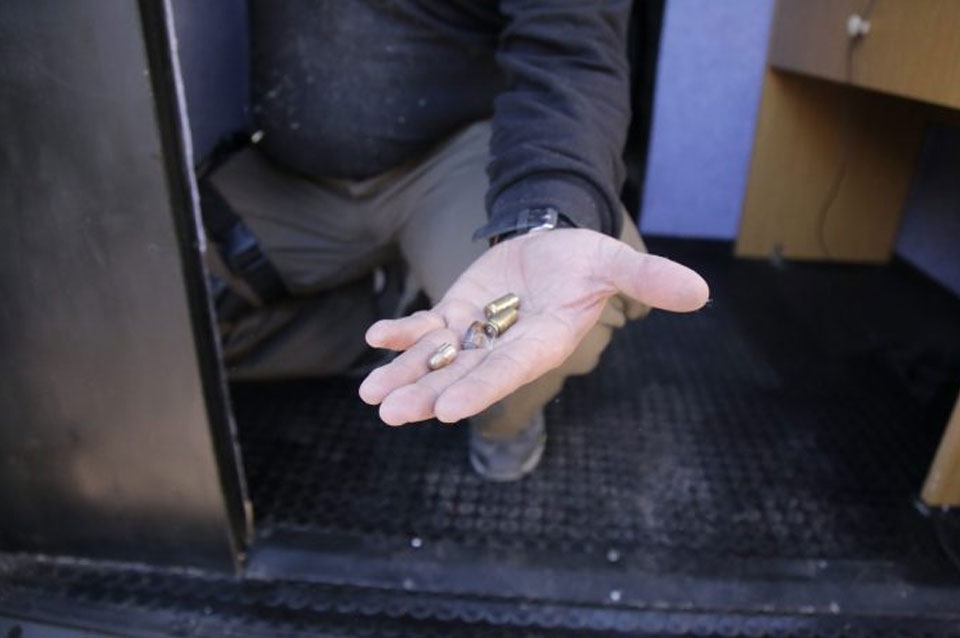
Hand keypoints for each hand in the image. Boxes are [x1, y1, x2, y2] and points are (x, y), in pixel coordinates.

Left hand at [359, 229, 708, 424]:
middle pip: (464, 375)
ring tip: (372, 394)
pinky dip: (402, 333)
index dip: (479, 387)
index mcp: (543, 341)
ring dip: (404, 375)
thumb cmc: (584, 259)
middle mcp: (506, 346)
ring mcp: (477, 333)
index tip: (445, 408)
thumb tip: (700, 293)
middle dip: (428, 393)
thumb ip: (647, 279)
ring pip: (437, 360)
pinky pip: (425, 328)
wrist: (553, 245)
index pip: (510, 369)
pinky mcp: (456, 314)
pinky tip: (376, 336)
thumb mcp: (613, 261)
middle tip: (392, 412)